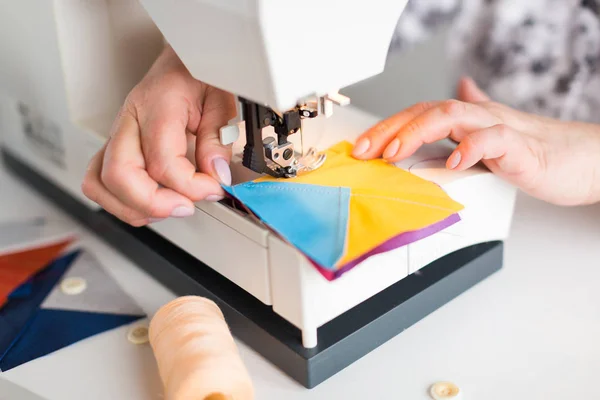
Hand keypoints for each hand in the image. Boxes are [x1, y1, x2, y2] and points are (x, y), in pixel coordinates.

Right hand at [82, 45, 236, 225]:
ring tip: (167, 207)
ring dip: (133, 207)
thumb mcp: (222, 100)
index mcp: (157, 104)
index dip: (190, 186)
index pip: (161, 161)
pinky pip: (100, 181)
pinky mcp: (115, 145)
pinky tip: (150, 202)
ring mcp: (117, 133)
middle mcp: (129, 119)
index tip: (213, 189)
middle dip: (153, 203)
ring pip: (99, 182)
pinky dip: (121, 201)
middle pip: (119, 175)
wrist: (183, 56)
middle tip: (186, 206)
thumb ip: (218, 139)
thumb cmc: (198, 73)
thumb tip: (215, 174)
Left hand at [352, 77, 599, 205]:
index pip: (418, 115)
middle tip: (364, 151)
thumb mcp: (489, 143)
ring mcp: (500, 129)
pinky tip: (454, 162)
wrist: (585, 161)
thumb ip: (466, 127)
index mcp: (467, 122)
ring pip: (452, 116)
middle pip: (426, 110)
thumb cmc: (536, 154)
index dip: (387, 128)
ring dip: (417, 132)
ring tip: (394, 153)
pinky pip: (494, 139)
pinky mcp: (522, 147)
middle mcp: (479, 119)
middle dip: (390, 129)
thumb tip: (457, 95)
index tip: (360, 149)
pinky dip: (471, 148)